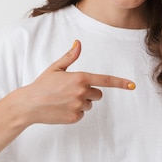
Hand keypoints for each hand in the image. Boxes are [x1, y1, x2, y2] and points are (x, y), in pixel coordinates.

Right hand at [15, 40, 134, 125]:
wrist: (29, 105)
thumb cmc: (42, 85)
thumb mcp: (55, 68)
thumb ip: (70, 56)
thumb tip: (78, 44)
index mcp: (80, 78)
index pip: (105, 80)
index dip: (120, 83)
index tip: (132, 85)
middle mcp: (81, 92)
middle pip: (98, 94)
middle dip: (89, 92)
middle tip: (71, 91)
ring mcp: (78, 106)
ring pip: (90, 104)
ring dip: (81, 102)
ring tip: (64, 100)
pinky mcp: (74, 117)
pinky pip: (82, 114)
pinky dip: (75, 112)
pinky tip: (62, 108)